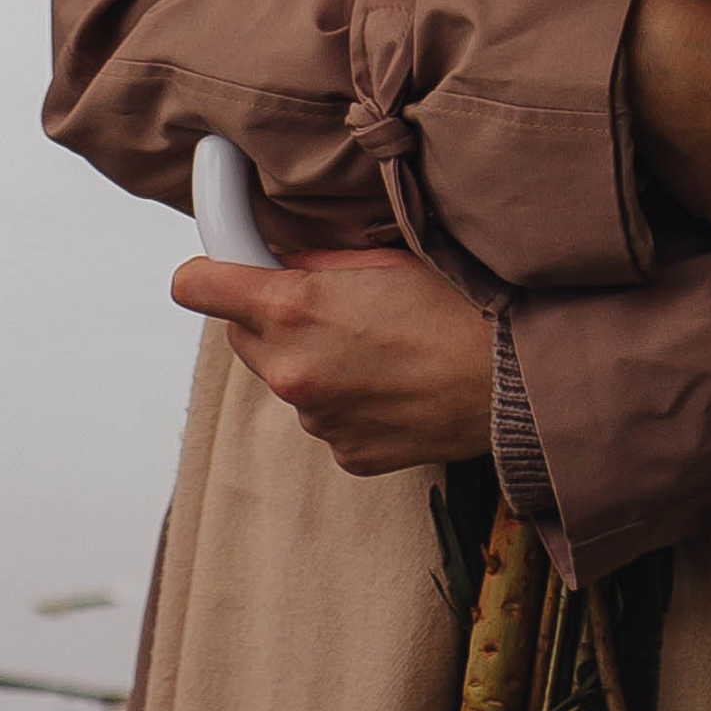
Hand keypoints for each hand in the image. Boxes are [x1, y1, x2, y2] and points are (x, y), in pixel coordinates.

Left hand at [174, 247, 492, 475]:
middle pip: (241, 336)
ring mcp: (317, 420)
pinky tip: (396, 385)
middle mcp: (292, 370)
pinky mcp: (347, 454)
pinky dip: (349, 402)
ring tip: (381, 347)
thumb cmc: (456, 305)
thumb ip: (318, 260)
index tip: (222, 270)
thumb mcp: (385, 257)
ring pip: (288, 380)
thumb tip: (282, 259)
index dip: (208, 273)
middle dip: (270, 318)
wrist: (513, 381)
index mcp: (293, 309)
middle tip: (329, 305)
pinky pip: (328, 419)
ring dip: (314, 362)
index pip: (197, 286)